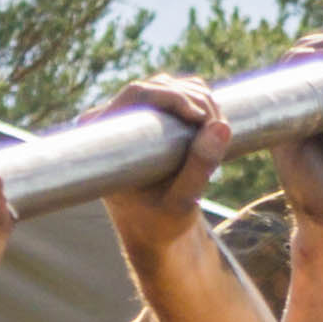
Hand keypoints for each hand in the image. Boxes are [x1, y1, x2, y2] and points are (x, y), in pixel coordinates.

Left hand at [96, 74, 236, 253]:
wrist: (156, 235)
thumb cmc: (160, 225)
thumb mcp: (180, 202)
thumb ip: (198, 168)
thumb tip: (221, 126)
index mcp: (101, 139)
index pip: (136, 95)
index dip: (174, 95)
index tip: (203, 116)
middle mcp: (110, 121)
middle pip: (157, 87)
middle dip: (194, 99)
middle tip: (220, 126)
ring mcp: (130, 117)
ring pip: (171, 87)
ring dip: (201, 99)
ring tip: (219, 130)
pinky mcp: (149, 118)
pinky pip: (178, 94)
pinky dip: (201, 101)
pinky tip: (213, 123)